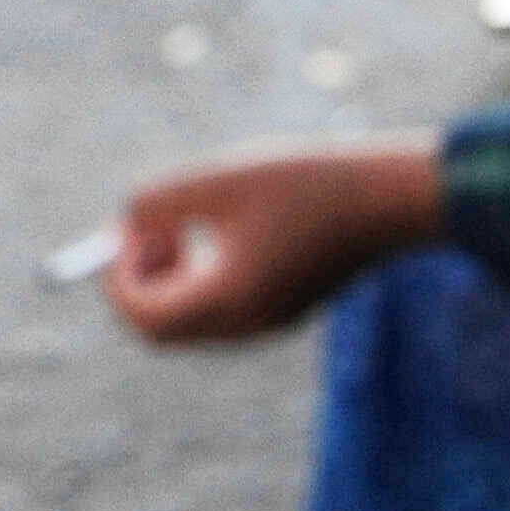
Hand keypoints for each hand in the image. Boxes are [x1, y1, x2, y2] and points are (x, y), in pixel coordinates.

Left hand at [101, 142, 444, 347]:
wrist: (390, 201)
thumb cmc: (306, 184)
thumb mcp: (219, 180)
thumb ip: (156, 203)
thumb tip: (125, 226)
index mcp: (230, 299)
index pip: (144, 316)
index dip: (119, 275)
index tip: (132, 228)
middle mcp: (247, 324)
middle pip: (162, 329)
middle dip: (140, 282)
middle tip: (153, 230)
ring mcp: (269, 321)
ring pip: (190, 322)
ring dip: (169, 280)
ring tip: (189, 226)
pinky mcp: (285, 310)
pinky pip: (221, 312)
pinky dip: (200, 282)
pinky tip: (225, 235)